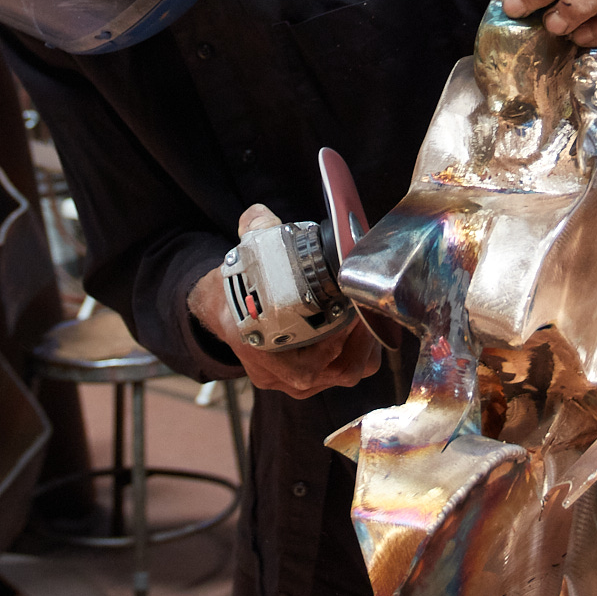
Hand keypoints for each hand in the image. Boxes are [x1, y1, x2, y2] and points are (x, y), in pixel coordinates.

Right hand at [188, 203, 382, 398]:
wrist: (226, 309)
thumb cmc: (242, 286)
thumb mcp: (245, 255)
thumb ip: (255, 229)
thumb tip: (261, 213)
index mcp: (258, 349)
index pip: (304, 366)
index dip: (334, 344)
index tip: (352, 316)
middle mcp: (277, 374)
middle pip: (336, 372)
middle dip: (360, 341)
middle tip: (369, 310)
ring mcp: (295, 382)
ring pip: (346, 372)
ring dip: (365, 345)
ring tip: (371, 314)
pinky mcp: (312, 379)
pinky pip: (346, 369)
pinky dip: (361, 349)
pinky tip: (365, 323)